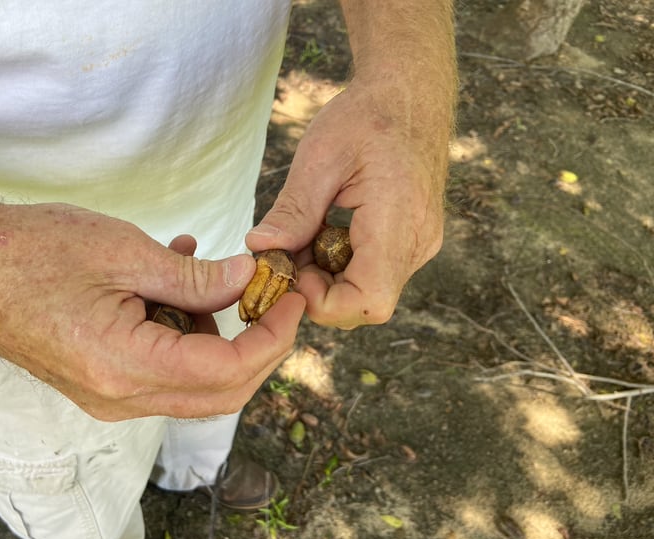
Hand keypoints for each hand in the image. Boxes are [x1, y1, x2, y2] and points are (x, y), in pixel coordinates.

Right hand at [0, 203, 304, 420]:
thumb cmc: (29, 252)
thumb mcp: (123, 251)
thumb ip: (194, 276)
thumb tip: (249, 281)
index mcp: (124, 368)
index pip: (228, 373)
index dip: (272, 338)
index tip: (292, 299)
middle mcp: (119, 398)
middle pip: (219, 393)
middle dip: (259, 348)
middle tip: (275, 299)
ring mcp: (108, 396)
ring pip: (194, 385)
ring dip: (219, 336)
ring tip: (210, 275)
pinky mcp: (100, 382)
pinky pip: (162, 371)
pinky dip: (185, 334)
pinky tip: (175, 280)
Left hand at [246, 81, 445, 328]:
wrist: (410, 93)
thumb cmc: (366, 116)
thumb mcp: (320, 157)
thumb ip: (293, 211)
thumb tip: (259, 249)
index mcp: (398, 221)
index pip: (369, 300)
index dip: (324, 302)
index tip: (292, 270)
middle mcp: (418, 242)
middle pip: (365, 303)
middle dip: (319, 289)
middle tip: (290, 250)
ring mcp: (421, 245)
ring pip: (369, 292)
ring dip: (329, 277)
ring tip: (308, 234)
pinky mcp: (415, 241)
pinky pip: (376, 273)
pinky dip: (344, 265)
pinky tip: (328, 231)